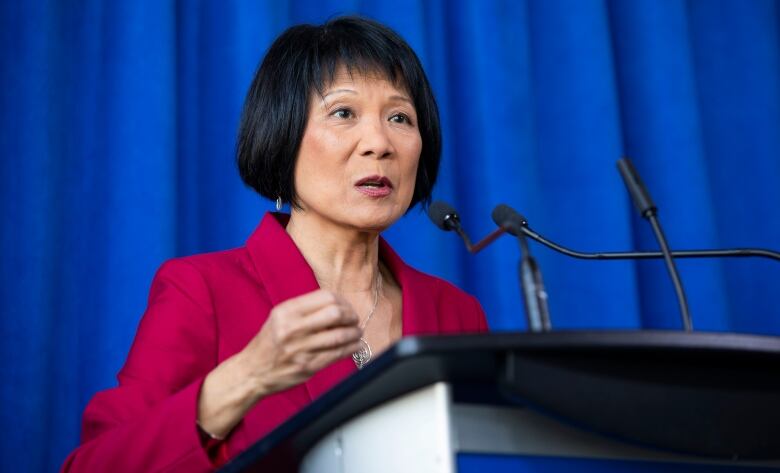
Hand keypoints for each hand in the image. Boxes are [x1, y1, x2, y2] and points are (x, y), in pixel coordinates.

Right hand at [197, 290, 360, 437]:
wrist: (252, 371)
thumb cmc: (269, 342)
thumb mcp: (280, 318)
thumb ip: (305, 310)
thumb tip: (338, 305)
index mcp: (287, 312)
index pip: (325, 297)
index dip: (342, 301)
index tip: (346, 307)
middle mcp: (293, 328)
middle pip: (335, 314)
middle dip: (351, 316)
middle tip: (354, 320)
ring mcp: (300, 349)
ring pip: (339, 336)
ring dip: (354, 333)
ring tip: (357, 333)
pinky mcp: (307, 366)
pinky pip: (337, 355)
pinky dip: (352, 348)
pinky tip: (356, 345)